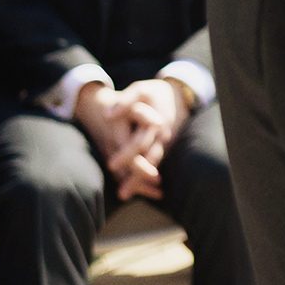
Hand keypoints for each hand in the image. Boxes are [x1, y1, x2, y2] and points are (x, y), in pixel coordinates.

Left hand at [112, 79, 191, 198]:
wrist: (176, 94)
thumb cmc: (153, 92)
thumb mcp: (139, 90)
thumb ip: (124, 102)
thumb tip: (107, 115)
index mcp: (156, 123)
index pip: (140, 144)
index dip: (126, 155)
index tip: (111, 165)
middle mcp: (163, 136)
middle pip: (150, 161)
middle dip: (136, 178)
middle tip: (122, 193)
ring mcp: (166, 143)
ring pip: (153, 165)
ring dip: (142, 182)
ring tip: (126, 194)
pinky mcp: (164, 146)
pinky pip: (155, 164)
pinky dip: (147, 177)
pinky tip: (138, 189)